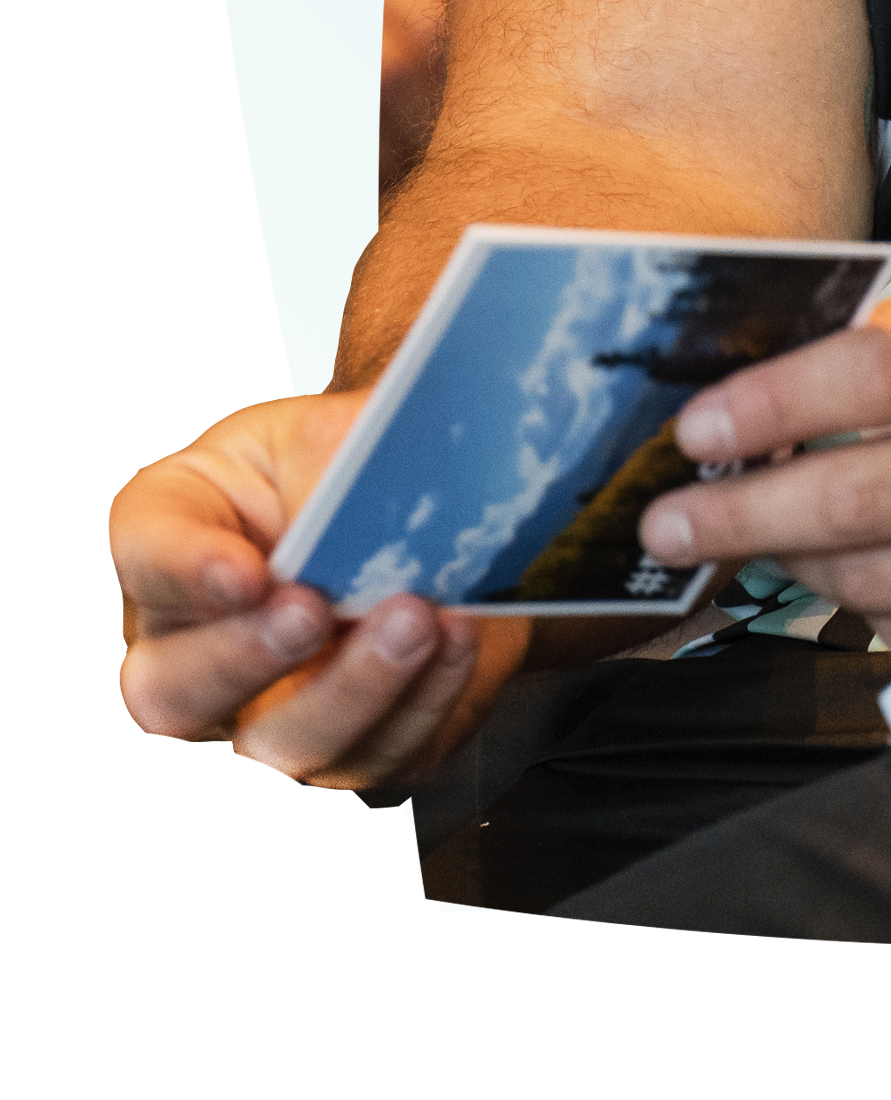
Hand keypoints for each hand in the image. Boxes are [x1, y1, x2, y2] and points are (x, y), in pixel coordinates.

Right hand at [113, 394, 523, 790]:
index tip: (242, 569)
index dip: (183, 568)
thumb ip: (345, 446)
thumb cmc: (350, 466)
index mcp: (178, 536)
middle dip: (245, 656)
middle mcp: (196, 646)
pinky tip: (455, 643)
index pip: (145, 550)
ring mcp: (266, 711)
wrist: (428, 512)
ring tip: (416, 621)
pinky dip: (424, 701)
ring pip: (281, 743)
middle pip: (173, 690)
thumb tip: (401, 459)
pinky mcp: (352, 746)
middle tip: (311, 610)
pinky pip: (376, 756)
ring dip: (354, 687)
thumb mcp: (335, 426)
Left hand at [633, 254, 890, 651]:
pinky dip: (867, 607)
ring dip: (795, 563)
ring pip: (877, 579)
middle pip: (856, 498)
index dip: (765, 410)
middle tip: (672, 523)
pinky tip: (846, 569)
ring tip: (756, 539)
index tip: (696, 432)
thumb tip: (771, 396)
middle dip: (738, 514)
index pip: (868, 377)